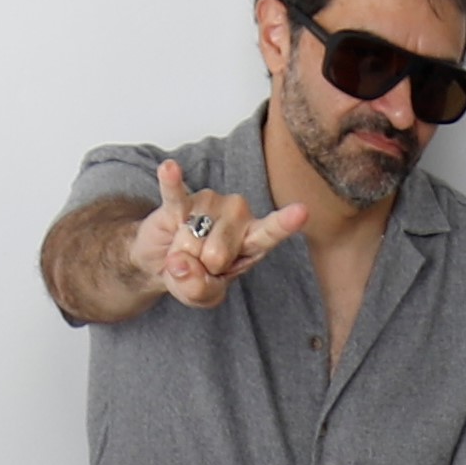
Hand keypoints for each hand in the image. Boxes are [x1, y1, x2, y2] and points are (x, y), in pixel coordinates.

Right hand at [136, 154, 301, 311]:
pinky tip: (169, 169)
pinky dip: (171, 183)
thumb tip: (181, 264)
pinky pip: (175, 194)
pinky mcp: (180, 200)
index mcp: (253, 240)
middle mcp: (237, 216)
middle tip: (199, 263)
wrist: (164, 262)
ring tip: (185, 250)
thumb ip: (200, 289)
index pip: (270, 232)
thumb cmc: (195, 274)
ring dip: (182, 254)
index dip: (283, 223)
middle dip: (199, 268)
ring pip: (192, 242)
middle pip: (217, 254)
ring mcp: (210, 204)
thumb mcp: (203, 295)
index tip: (301, 211)